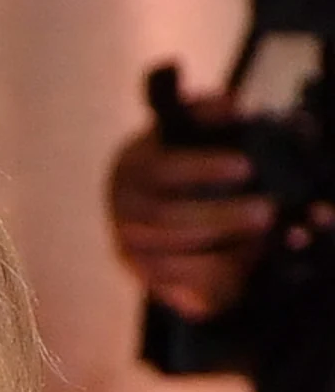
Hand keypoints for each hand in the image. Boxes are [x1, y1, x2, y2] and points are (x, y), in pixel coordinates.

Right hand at [109, 93, 279, 320]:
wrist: (155, 215)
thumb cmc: (185, 168)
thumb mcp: (189, 135)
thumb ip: (207, 116)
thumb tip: (233, 108)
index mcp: (132, 165)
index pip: (160, 169)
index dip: (202, 168)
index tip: (246, 166)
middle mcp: (122, 207)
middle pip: (165, 218)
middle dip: (219, 216)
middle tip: (267, 211)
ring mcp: (130, 246)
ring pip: (170, 255)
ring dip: (220, 248)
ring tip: (264, 236)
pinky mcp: (147, 276)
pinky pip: (178, 283)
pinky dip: (214, 276)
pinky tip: (246, 262)